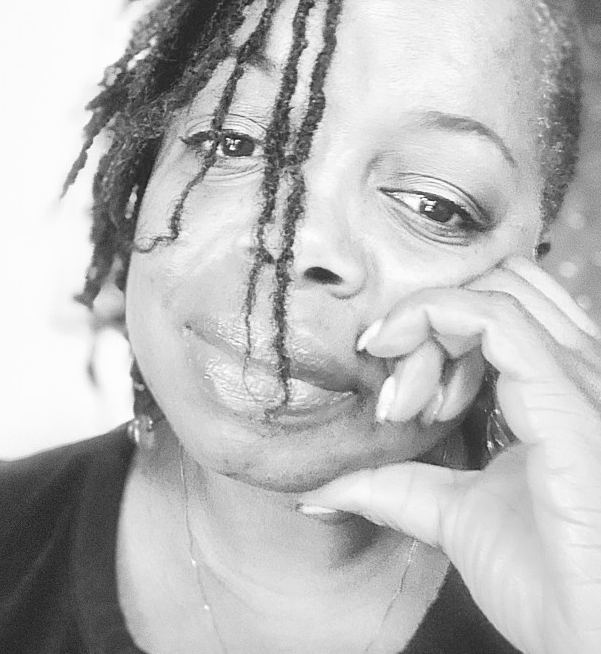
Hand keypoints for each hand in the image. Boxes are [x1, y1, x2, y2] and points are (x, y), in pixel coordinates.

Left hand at [300, 256, 600, 653]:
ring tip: (395, 380)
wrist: (590, 639)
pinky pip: (495, 317)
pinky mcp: (566, 399)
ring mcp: (578, 379)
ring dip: (426, 318)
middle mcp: (577, 370)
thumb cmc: (547, 580)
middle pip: (495, 281)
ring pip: (491, 288)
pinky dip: (434, 320)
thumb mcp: (453, 513)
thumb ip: (397, 485)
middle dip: (430, 314)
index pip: (497, 304)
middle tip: (390, 378)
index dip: (432, 320)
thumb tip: (325, 483)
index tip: (380, 367)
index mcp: (560, 388)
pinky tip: (398, 366)